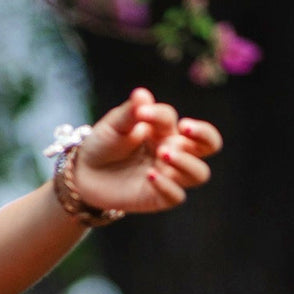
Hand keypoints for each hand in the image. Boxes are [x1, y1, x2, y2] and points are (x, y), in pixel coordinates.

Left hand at [72, 86, 222, 214]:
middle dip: (204, 135)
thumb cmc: (103, 144)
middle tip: (183, 128)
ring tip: (163, 154)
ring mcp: (168, 176)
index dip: (161, 114)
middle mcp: (173, 152)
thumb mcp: (114, 125)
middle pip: (210, 145)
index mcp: (166, 130)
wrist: (84, 174)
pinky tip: (149, 175)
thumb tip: (142, 95)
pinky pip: (176, 196)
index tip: (141, 112)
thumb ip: (130, 112)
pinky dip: (167, 185)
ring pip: (199, 173)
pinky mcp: (158, 198)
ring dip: (186, 162)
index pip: (177, 120)